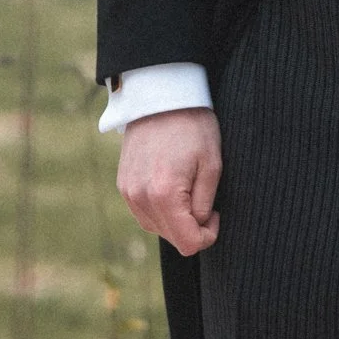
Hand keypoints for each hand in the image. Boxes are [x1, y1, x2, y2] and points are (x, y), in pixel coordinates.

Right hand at [117, 109, 221, 254]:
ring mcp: (128, 191)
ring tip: (188, 191)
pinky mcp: (122, 184)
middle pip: (171, 237)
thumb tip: (199, 227)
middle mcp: (140, 197)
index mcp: (165, 194)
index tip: (216, 214)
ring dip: (174, 220)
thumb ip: (204, 204)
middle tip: (205, 200)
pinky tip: (171, 189)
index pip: (188, 243)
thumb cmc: (193, 126)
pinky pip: (142, 212)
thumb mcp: (212, 164)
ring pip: (155, 227)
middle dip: (192, 227)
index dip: (208, 235)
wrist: (161, 96)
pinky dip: (159, 210)